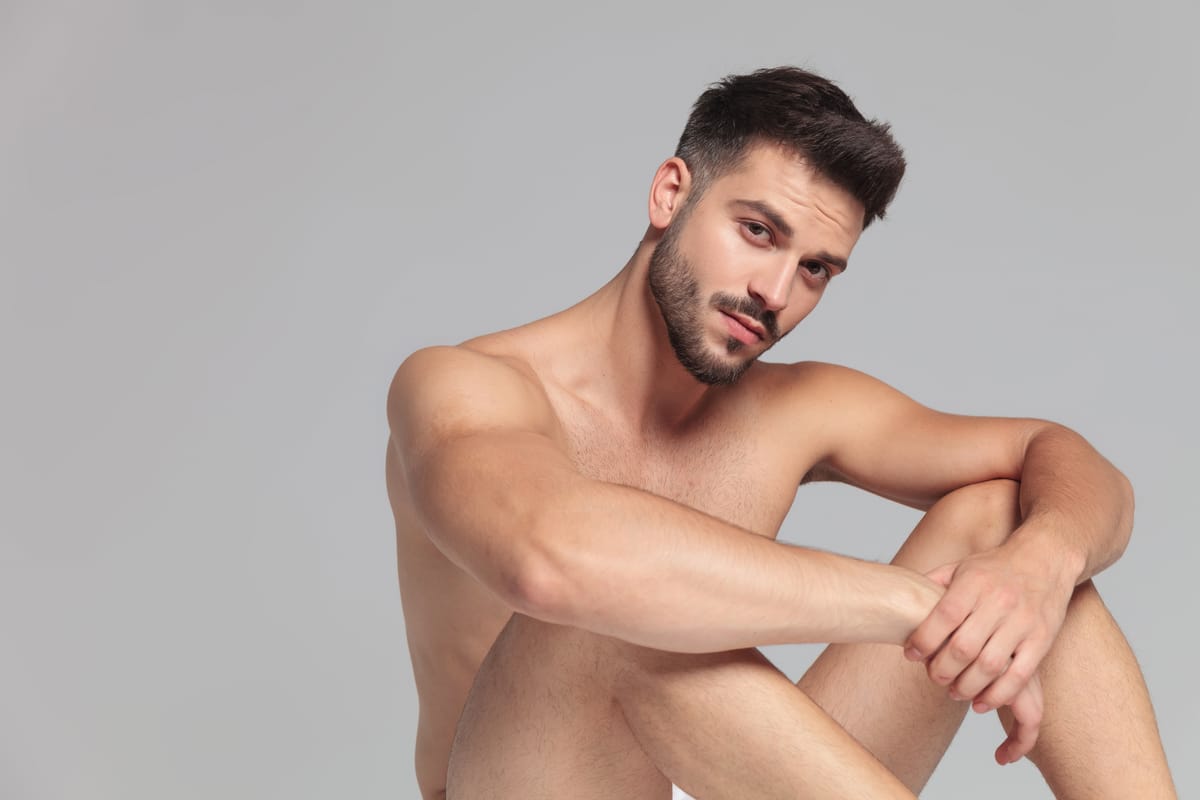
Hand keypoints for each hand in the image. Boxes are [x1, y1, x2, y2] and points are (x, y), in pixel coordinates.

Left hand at [902, 541, 1073, 759]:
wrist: (1045, 558)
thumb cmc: (995, 567)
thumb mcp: (961, 566)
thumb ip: (932, 583)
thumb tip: (900, 601)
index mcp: (974, 582)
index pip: (944, 616)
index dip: (924, 640)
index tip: (911, 655)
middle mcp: (999, 601)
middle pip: (964, 647)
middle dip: (943, 669)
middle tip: (934, 677)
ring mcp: (1023, 622)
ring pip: (990, 666)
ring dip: (967, 686)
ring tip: (954, 691)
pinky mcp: (1042, 640)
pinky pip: (1019, 676)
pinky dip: (998, 695)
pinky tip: (981, 702)